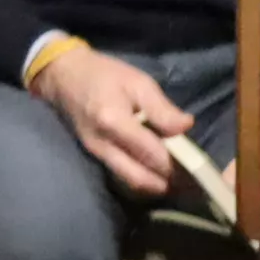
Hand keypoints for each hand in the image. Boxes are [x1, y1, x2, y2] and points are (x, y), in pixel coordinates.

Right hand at [31, 43, 193, 196]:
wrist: (62, 75)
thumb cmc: (103, 74)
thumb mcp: (137, 82)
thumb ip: (162, 108)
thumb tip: (186, 127)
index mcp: (114, 122)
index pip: (153, 155)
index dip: (178, 165)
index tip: (197, 164)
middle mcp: (103, 145)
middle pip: (141, 179)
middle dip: (168, 183)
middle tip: (190, 179)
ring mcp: (95, 153)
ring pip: (131, 183)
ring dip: (155, 185)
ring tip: (176, 178)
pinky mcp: (93, 155)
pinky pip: (122, 176)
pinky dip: (142, 178)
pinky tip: (156, 170)